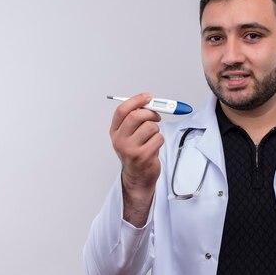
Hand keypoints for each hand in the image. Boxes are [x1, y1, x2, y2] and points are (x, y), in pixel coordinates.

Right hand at [110, 93, 163, 225]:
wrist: (138, 177)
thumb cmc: (136, 153)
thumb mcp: (130, 135)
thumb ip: (136, 119)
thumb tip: (150, 102)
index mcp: (115, 132)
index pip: (122, 110)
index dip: (136, 100)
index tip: (148, 97)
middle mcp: (120, 140)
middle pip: (136, 116)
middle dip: (150, 113)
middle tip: (156, 117)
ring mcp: (131, 149)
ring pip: (151, 127)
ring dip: (157, 130)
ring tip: (152, 138)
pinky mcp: (143, 156)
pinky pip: (158, 138)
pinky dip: (160, 141)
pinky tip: (154, 148)